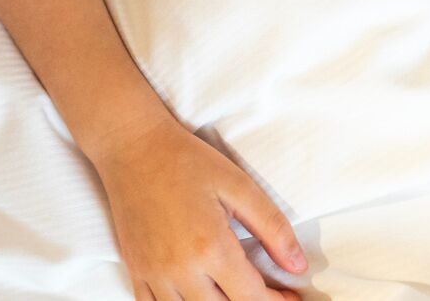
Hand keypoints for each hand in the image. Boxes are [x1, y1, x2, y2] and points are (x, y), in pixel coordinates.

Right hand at [92, 118, 307, 300]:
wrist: (130, 144)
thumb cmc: (185, 160)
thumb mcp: (238, 185)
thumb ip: (272, 227)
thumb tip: (298, 266)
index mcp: (210, 247)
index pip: (252, 298)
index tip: (289, 295)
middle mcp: (180, 268)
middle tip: (264, 293)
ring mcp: (153, 272)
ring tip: (229, 293)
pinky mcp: (135, 268)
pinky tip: (194, 296)